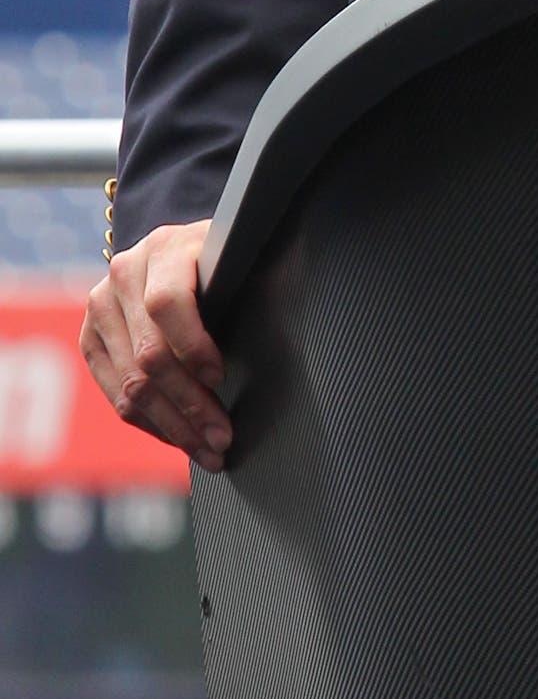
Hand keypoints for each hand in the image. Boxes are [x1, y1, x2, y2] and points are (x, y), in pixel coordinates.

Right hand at [80, 222, 230, 470]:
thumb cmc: (224, 265)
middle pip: (148, 355)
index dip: (192, 346)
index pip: (166, 304)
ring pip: (131, 384)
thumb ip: (250, 289)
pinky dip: (152, 424)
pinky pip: (115, 395)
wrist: (180, 255)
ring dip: (173, 427)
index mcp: (165, 248)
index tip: (220, 377)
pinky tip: (182, 439)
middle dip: (190, 405)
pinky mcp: (90, 340)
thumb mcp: (238, 264)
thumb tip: (287, 336)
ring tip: (208, 451)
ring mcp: (100, 307)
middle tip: (223, 439)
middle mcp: (124, 274)